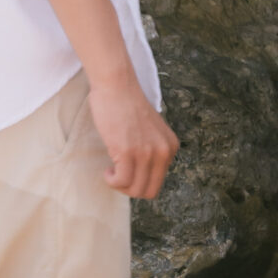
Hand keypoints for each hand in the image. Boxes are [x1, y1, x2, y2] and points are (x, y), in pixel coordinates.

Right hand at [89, 72, 178, 199]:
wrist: (116, 86)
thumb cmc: (127, 106)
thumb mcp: (151, 132)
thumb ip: (152, 151)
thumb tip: (142, 177)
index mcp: (170, 147)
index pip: (158, 182)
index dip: (140, 183)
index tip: (128, 172)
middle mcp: (162, 151)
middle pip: (149, 191)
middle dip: (130, 189)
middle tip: (118, 175)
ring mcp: (146, 152)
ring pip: (135, 189)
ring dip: (120, 186)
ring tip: (112, 171)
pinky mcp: (127, 151)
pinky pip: (121, 181)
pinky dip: (112, 181)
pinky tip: (108, 170)